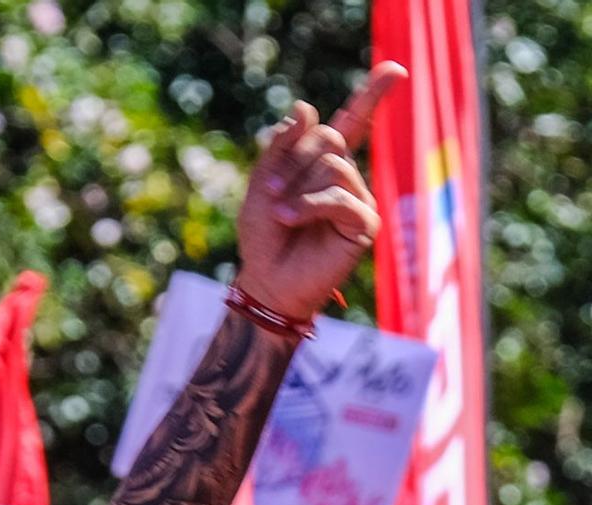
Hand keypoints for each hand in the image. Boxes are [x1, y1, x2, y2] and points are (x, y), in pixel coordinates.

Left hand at [233, 62, 405, 322]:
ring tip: (279, 211)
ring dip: (298, 186)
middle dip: (295, 159)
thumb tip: (304, 107)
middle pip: (330, 139)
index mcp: (323, 163)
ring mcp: (358, 197)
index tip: (395, 70)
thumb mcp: (262, 185)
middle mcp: (346, 176)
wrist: (266, 281)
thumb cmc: (263, 236)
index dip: (372, 96)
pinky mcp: (364, 222)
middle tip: (271, 190)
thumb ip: (280, 147)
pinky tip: (289, 217)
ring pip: (334, 165)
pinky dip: (309, 204)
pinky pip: (340, 196)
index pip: (353, 123)